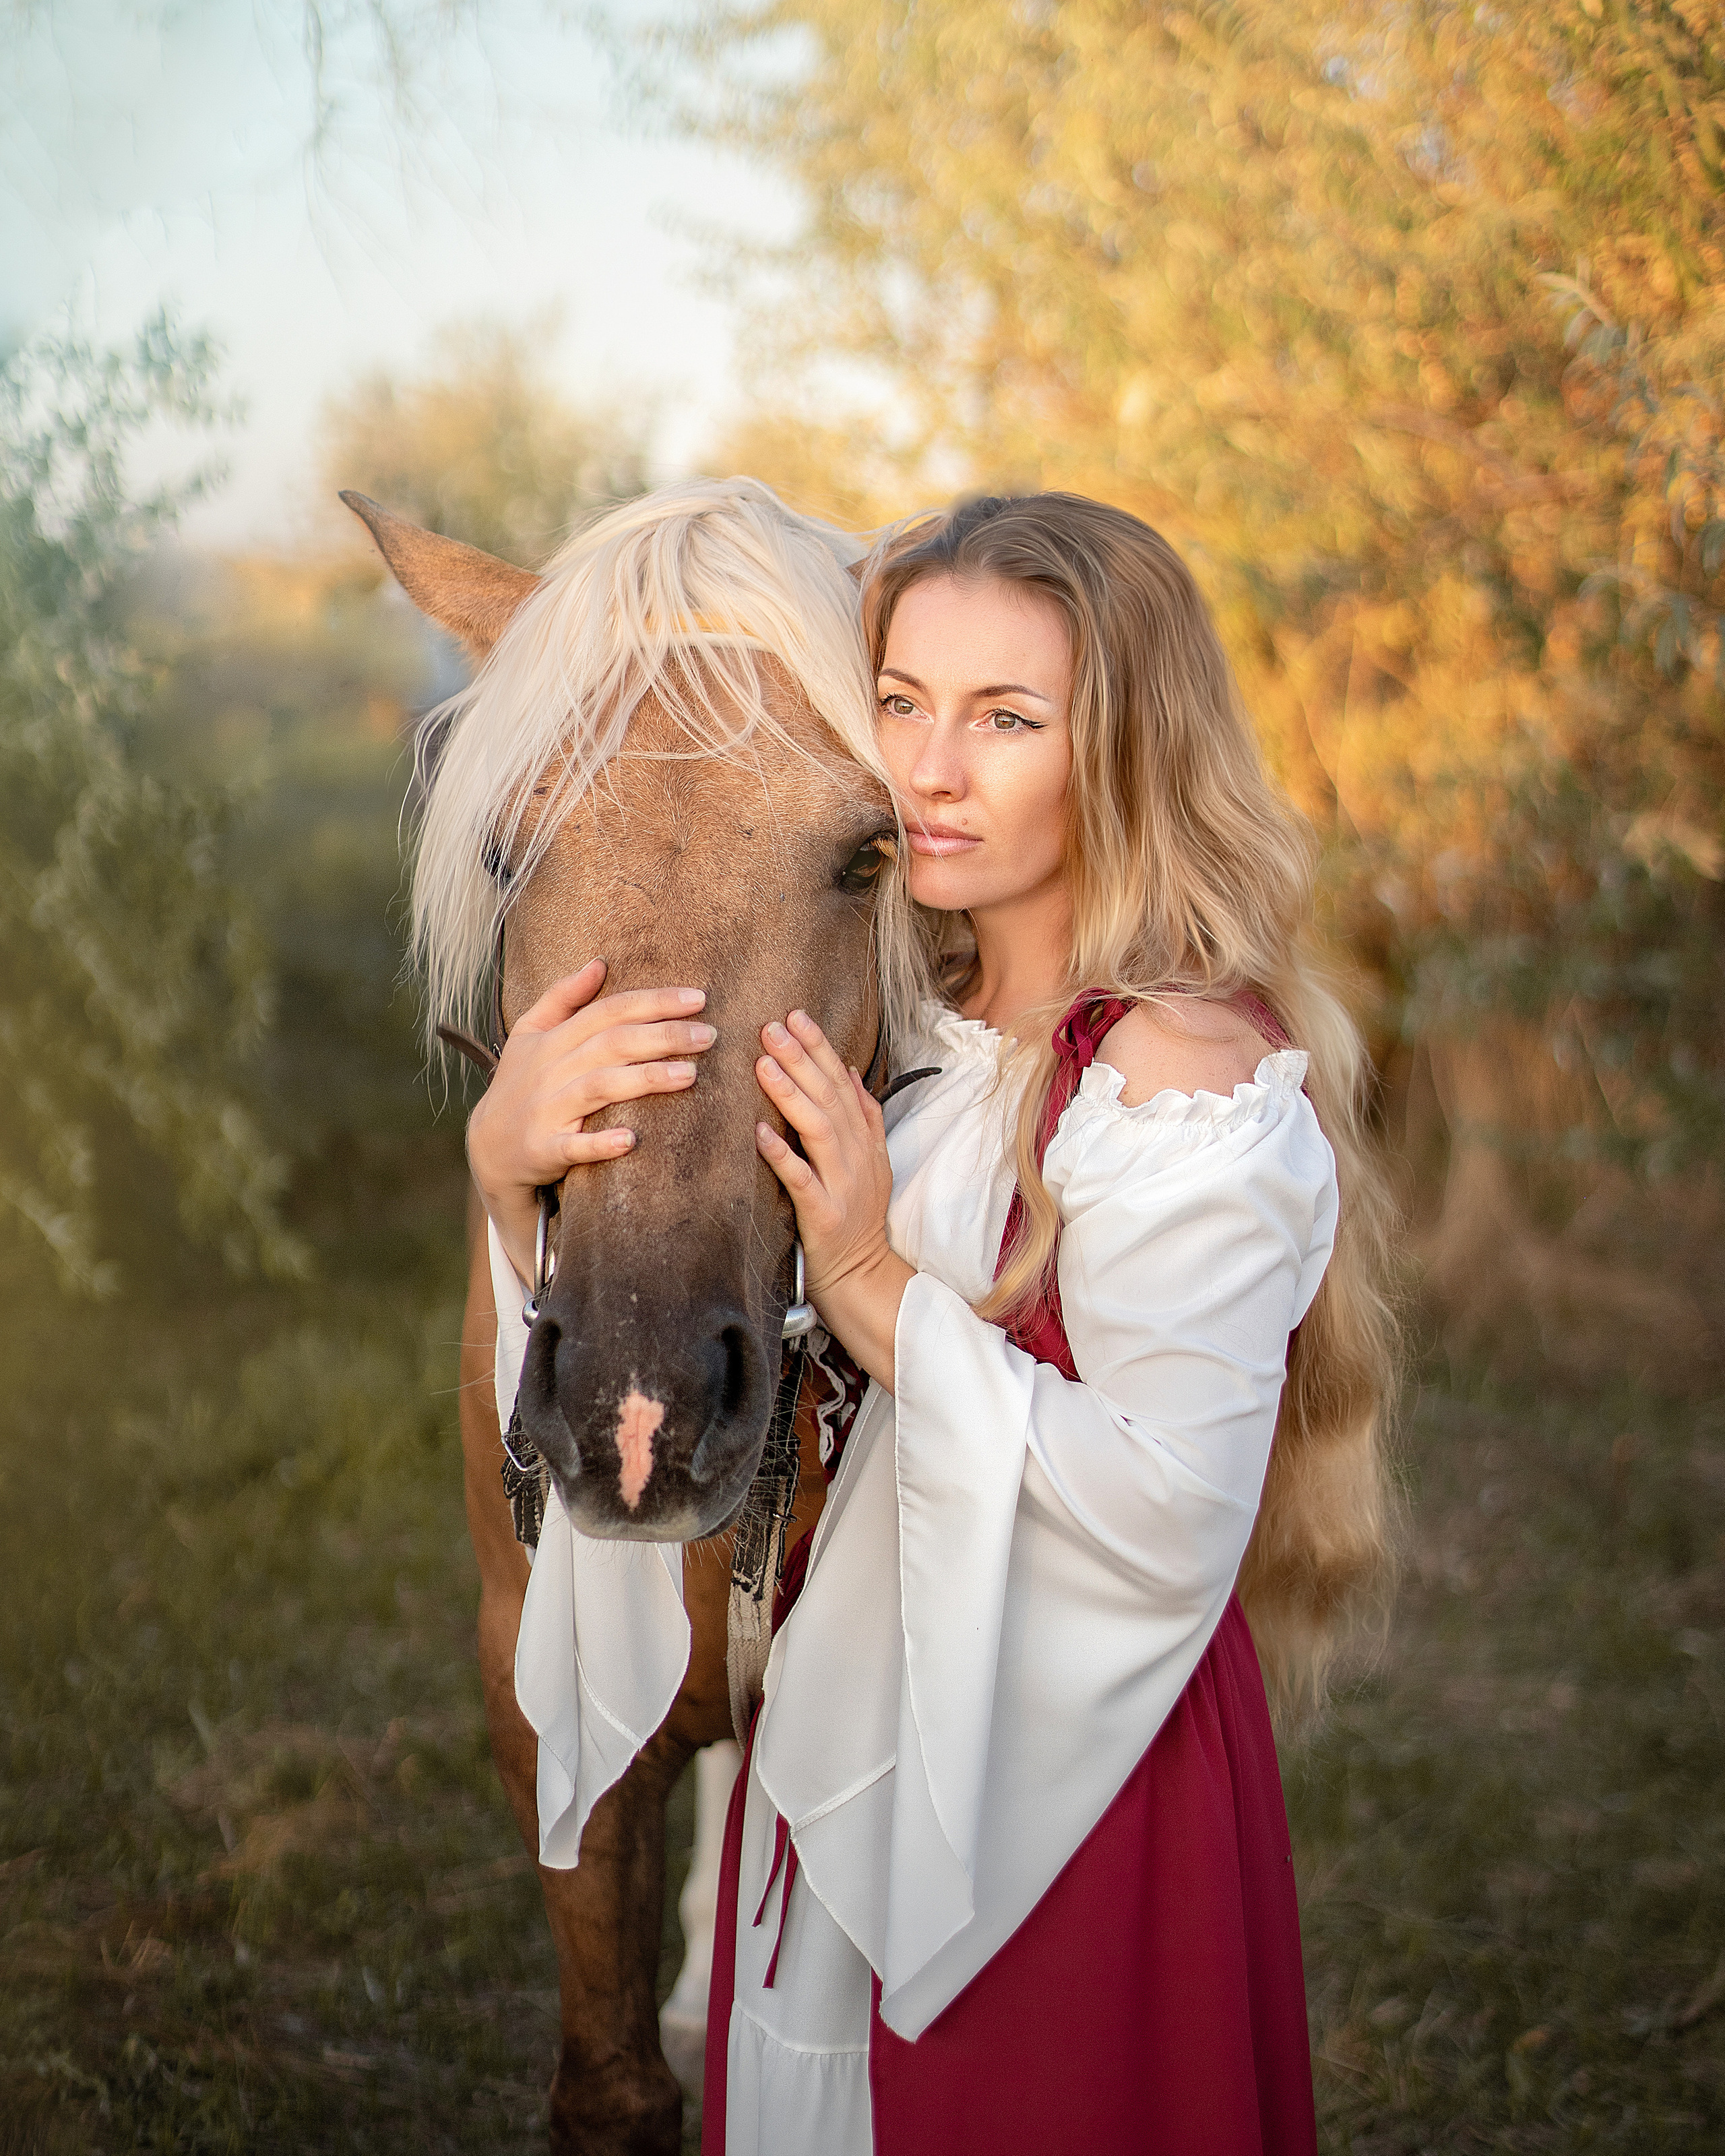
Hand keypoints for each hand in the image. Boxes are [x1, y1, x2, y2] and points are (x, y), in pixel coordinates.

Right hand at [468, 958, 715, 1283]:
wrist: (488, 1148)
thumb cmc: (520, 1085)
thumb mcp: (529, 1034)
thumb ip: (562, 997)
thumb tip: (599, 963)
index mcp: (553, 1039)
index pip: (609, 1011)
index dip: (653, 1002)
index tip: (698, 998)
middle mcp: (551, 1070)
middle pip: (613, 1044)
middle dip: (663, 1036)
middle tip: (708, 1035)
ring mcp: (547, 1109)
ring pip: (600, 1087)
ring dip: (645, 1079)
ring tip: (690, 1075)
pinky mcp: (544, 1148)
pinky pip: (574, 1145)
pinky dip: (600, 1143)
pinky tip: (631, 1140)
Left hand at [755, 1009, 910, 1389]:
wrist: (863, 1276)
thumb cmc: (856, 1218)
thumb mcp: (871, 1162)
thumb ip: (863, 1117)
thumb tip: (848, 1071)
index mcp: (865, 1141)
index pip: (842, 1083)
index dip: (820, 1047)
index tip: (796, 1015)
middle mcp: (857, 1156)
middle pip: (830, 1097)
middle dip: (802, 1058)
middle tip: (771, 1026)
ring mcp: (843, 1184)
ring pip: (819, 1129)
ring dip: (790, 1094)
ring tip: (762, 1063)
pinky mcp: (824, 1214)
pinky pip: (801, 1179)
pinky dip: (781, 1154)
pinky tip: (759, 1132)